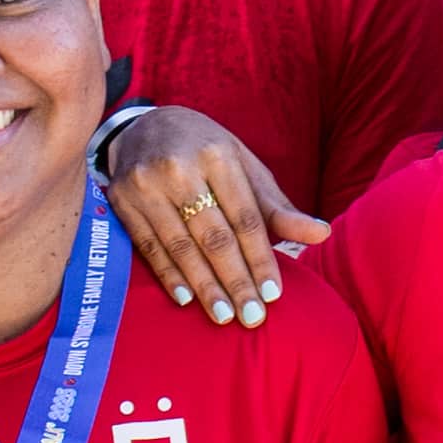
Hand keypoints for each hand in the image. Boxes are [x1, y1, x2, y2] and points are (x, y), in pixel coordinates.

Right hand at [98, 106, 323, 326]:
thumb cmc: (206, 151)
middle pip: (214, 235)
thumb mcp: (244, 166)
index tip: (274, 294)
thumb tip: (321, 234)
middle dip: (236, 280)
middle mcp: (179, 168)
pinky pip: (148, 245)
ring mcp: (145, 184)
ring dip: (204, 285)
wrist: (143, 125)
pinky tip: (186, 299)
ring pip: (180, 245)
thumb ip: (276, 206)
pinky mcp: (121, 200)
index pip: (245, 218)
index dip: (260, 258)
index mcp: (218, 154)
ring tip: (224, 316)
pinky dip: (168, 275)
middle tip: (252, 317)